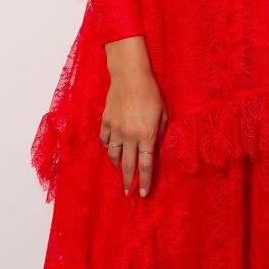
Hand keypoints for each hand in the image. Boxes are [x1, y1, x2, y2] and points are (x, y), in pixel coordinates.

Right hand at [100, 35, 167, 196]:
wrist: (130, 76)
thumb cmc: (150, 92)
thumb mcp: (162, 114)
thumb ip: (159, 133)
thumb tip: (154, 147)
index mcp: (146, 135)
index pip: (146, 164)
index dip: (145, 180)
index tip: (143, 193)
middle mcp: (130, 136)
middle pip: (128, 165)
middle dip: (128, 181)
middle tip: (127, 192)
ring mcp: (115, 129)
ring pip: (114, 154)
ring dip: (117, 165)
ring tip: (120, 171)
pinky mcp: (106, 121)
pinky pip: (105, 140)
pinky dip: (108, 148)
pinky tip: (111, 150)